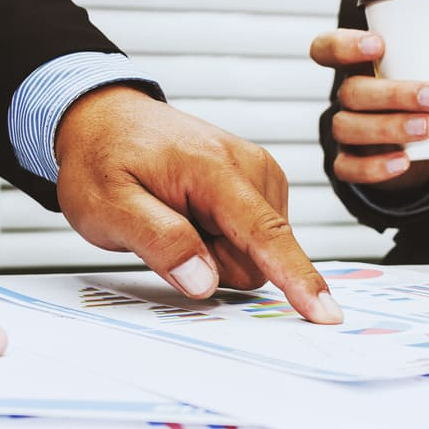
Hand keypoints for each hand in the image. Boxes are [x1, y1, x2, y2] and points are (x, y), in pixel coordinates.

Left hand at [54, 86, 339, 322]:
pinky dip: (223, 237)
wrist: (104, 116)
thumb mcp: (106, 207)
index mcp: (214, 169)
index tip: (326, 311)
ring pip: (258, 251)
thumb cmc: (102, 157)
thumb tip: (204, 282)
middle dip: (215, 263)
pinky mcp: (259, 182)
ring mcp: (259, 172)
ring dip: (217, 251)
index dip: (296, 278)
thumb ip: (158, 242)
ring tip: (177, 217)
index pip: (266, 234)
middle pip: (258, 256)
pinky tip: (193, 214)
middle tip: (167, 232)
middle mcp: (250, 166)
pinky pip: (255, 238)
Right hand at [309, 29, 428, 188]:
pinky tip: (403, 163)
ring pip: (349, 127)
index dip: (344, 44)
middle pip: (351, 91)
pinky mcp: (352, 164)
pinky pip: (350, 168)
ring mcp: (348, 132)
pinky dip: (375, 167)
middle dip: (392, 94)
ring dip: (388, 128)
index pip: (328, 48)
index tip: (378, 45)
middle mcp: (349, 96)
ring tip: (428, 130)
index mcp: (364, 66)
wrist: (424, 148)